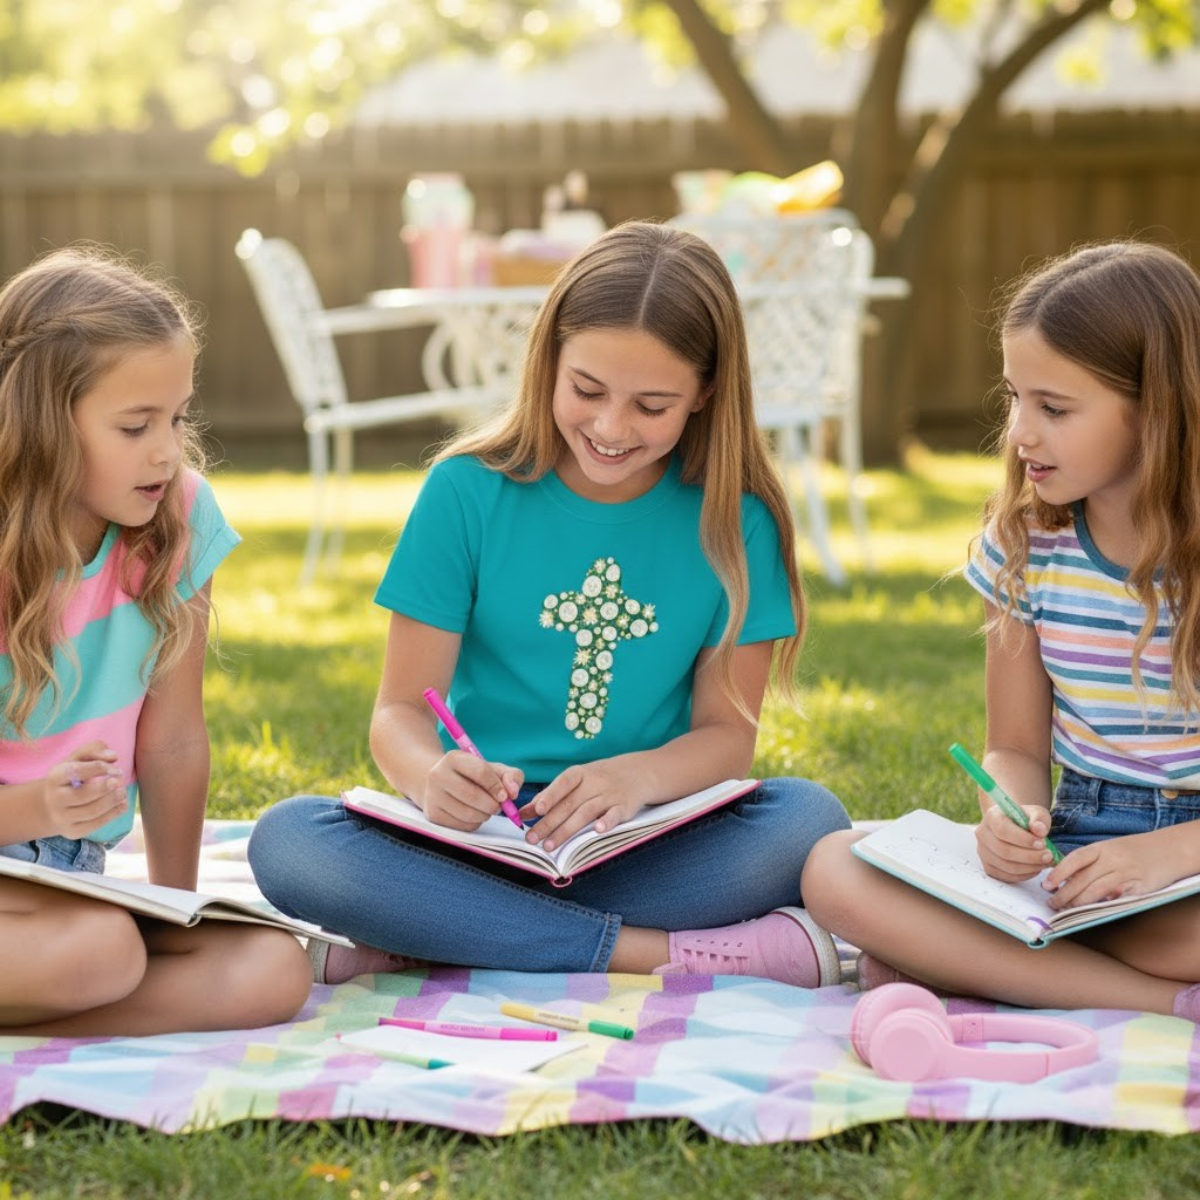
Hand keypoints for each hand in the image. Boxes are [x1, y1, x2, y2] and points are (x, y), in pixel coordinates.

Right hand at [39, 741, 125, 837]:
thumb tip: (113, 756)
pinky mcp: (72, 832)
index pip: (77, 772)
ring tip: (123, 792)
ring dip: (112, 801)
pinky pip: (95, 825)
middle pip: (83, 795)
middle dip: (106, 788)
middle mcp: (55, 799)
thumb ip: (95, 749)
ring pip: (91, 812)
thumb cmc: (72, 776)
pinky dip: (113, 814)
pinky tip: (123, 804)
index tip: (116, 769)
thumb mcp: (79, 758)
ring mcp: (62, 817)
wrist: (53, 805)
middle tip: (120, 781)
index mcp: (55, 777)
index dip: (100, 768)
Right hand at [422, 750, 522, 831]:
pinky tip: (473, 814)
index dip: (497, 786)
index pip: (481, 772)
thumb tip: (513, 792)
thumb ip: (511, 776)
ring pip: (468, 814)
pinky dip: (475, 823)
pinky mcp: (433, 814)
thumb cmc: (473, 776)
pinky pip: (462, 825)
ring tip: (486, 809)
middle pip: (473, 795)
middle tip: (498, 806)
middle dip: (492, 805)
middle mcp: (438, 775)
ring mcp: (432, 795)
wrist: (442, 783)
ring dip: (485, 815)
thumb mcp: (493, 769)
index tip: (505, 796)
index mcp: (454, 758)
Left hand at [522, 761, 645, 851]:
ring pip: (586, 813)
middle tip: (531, 839)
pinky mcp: (624, 807)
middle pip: (569, 804)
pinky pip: (614, 815)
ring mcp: (610, 795)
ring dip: (567, 830)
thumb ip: (551, 796)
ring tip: (549, 846)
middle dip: (548, 823)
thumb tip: (524, 812)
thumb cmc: (600, 778)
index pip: (563, 784)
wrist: (639, 772)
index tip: (537, 810)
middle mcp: (594, 783)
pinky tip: (597, 831)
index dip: (550, 796)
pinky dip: (607, 822)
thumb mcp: (577, 780)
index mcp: (580, 774)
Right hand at [975, 803, 1055, 881]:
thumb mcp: (1036, 813)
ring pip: (1006, 866)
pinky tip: (1036, 868)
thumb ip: (1039, 819)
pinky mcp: (988, 867)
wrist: (1016, 828)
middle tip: (1048, 856)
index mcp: (992, 817)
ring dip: (1029, 867)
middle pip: (1003, 850)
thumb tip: (1040, 830)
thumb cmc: (1027, 820)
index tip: (1042, 843)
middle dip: (1029, 856)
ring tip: (1045, 862)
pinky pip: (1007, 876)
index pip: (1003, 830)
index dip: (1023, 839)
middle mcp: (983, 834)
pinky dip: (1025, 875)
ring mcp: (983, 852)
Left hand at [1044, 833, 1177, 909]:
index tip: (1045, 885)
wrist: (1170, 849)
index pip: (1075, 859)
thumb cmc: (1133, 851)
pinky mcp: (1141, 886)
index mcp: (1101, 848)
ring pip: (1098, 889)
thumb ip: (1090, 864)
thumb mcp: (1109, 850)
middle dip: (1065, 893)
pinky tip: (1096, 909)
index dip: (1059, 872)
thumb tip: (1064, 881)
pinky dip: (1107, 902)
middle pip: (1083, 878)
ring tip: (1068, 910)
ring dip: (1080, 902)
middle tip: (1052, 904)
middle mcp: (1113, 859)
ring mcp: (1127, 872)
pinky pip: (1120, 896)